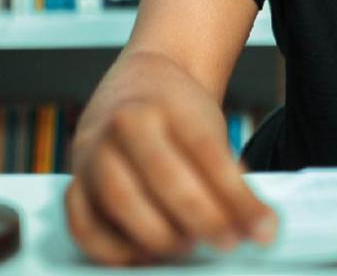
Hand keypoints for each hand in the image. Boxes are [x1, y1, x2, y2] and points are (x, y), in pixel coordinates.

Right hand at [64, 56, 277, 265]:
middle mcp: (122, 125)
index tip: (260, 228)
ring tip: (187, 247)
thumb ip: (230, 177)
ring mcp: (93, 154)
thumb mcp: (210, 127)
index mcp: (165, 104)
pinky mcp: (76, 183)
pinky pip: (82, 224)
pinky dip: (110, 249)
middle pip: (161, 175)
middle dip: (200, 217)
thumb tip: (258, 227)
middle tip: (226, 242)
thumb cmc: (179, 111)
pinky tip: (142, 256)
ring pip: (119, 199)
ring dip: (157, 235)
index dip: (235, 195)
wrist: (138, 81)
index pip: (205, 151)